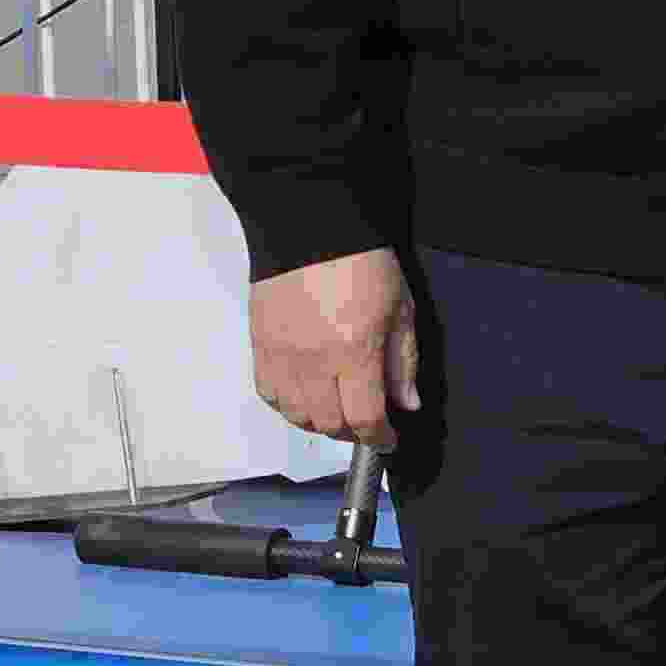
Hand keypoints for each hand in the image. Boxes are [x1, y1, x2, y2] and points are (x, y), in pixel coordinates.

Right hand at [248, 247, 418, 451]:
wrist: (311, 226)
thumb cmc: (363, 262)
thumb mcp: (400, 307)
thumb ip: (403, 361)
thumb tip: (406, 405)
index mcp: (354, 350)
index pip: (365, 418)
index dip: (379, 438)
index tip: (388, 439)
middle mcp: (314, 360)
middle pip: (329, 424)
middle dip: (352, 432)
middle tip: (364, 422)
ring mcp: (281, 355)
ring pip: (296, 416)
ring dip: (319, 422)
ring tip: (334, 410)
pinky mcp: (259, 345)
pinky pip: (269, 394)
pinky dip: (288, 405)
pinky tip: (304, 395)